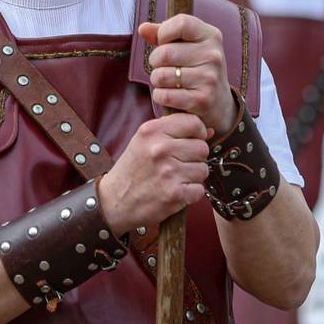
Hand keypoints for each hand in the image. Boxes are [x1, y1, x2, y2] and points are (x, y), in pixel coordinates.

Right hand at [97, 112, 210, 235]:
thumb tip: (209, 130)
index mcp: (152, 131)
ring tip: (174, 179)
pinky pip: (199, 190)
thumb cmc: (132, 170)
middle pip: (202, 148)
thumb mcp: (144, 141)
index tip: (191, 141)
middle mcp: (160, 149)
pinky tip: (175, 192)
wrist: (114, 201)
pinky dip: (190, 194)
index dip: (198, 133)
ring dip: (193, 177)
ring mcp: (168, 172)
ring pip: (203, 170)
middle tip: (179, 165)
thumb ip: (174, 131)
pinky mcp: (174, 194)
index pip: (194, 123)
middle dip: (195, 158)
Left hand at [140, 13, 231, 138]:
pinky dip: (160, 96)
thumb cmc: (196, 68)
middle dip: (155, 62)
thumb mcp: (186, 46)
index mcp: (211, 36)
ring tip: (169, 82)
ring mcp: (209, 78)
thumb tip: (142, 28)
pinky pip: (164, 95)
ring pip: (161, 76)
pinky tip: (171, 96)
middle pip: (164, 53)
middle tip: (165, 67)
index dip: (164, 33)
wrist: (220, 103)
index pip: (181, 23)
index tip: (165, 43)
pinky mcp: (202, 100)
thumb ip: (163, 34)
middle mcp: (213, 55)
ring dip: (157, 81)